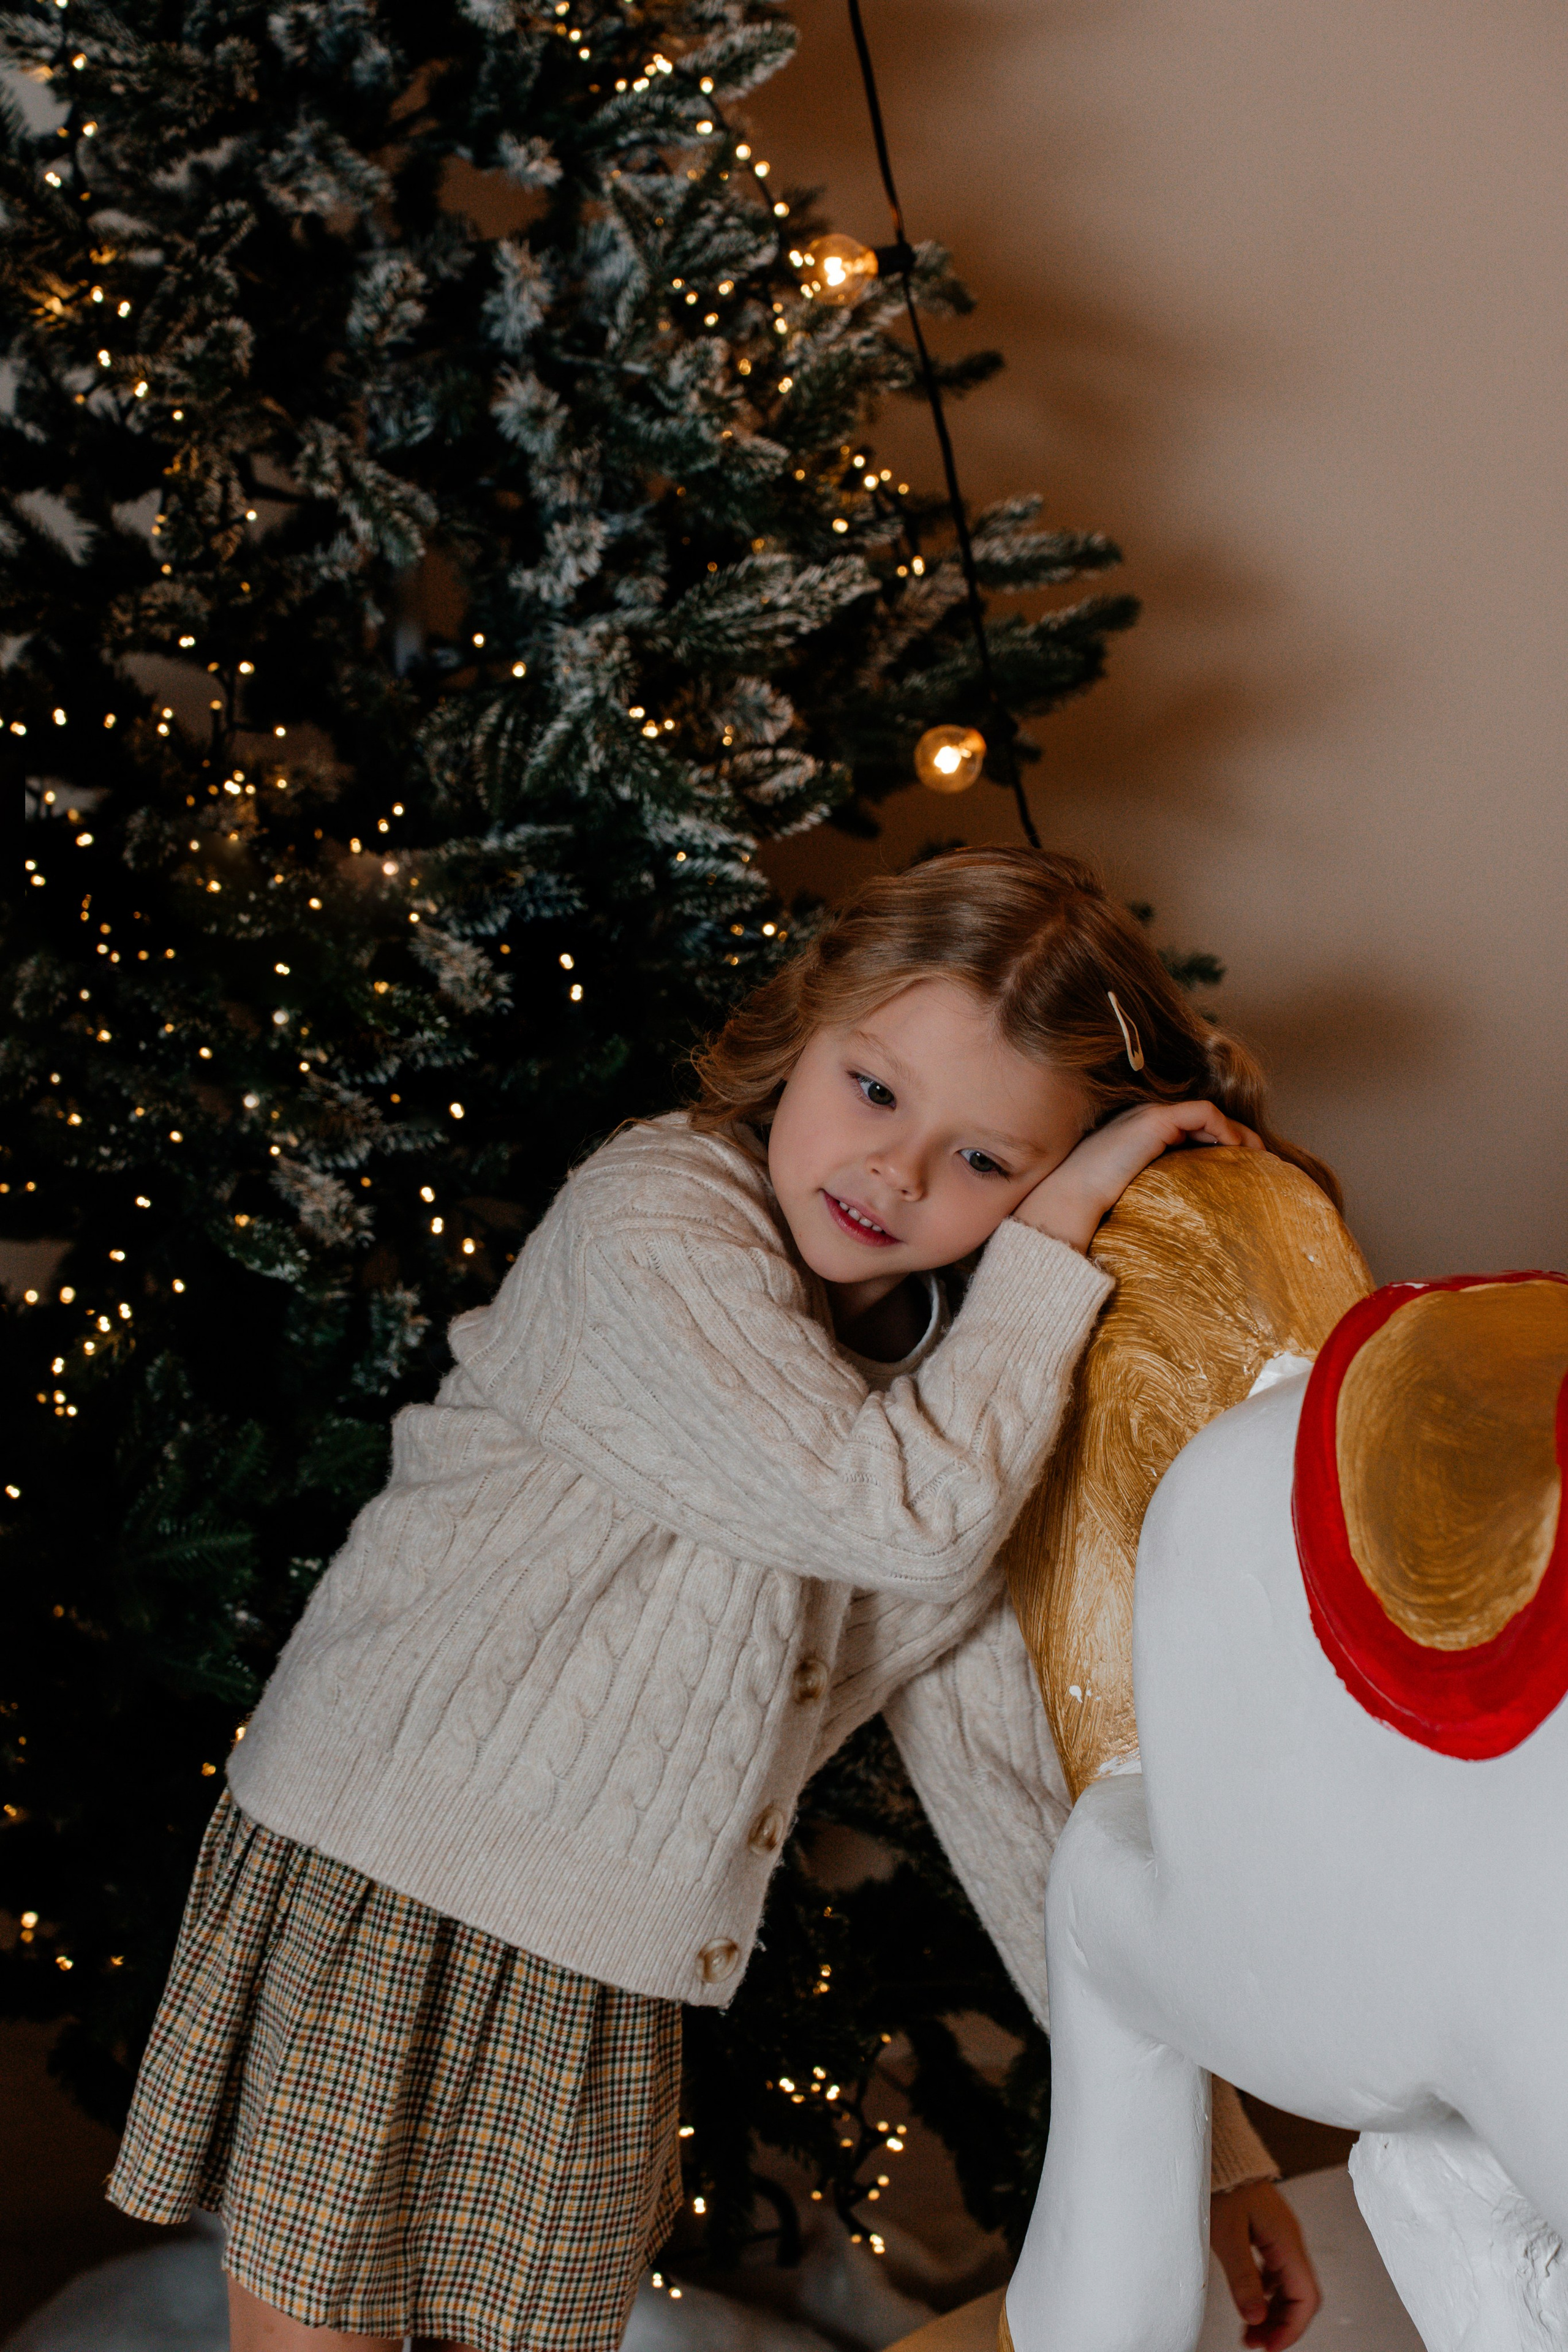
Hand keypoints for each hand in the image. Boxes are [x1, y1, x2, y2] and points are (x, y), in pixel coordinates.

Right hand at [1012, 1100, 1261, 1252]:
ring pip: (1208, 1114)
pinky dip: (1225, 1129)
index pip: (1191, 1128)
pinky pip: (1203, 1113)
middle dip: (1236, 1136)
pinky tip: (1238, 1151)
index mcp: (1141, 1132)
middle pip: (1204, 1119)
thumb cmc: (1097, 1204)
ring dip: (1237, 1133)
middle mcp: (1147, 1117)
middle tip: (1260, 1159)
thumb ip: (1162, 1187)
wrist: (1072, 1197)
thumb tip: (1189, 1212)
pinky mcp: (1155, 1120)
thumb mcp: (1140, 1191)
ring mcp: (1150, 1114)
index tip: (1242, 1166)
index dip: (1220, 1141)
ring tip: (1257, 1156)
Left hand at [1210, 2179, 1321, 2350]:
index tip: (1270, 2347)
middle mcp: (1289, 2240)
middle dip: (1281, 2324)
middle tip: (1255, 2343)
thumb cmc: (1220, 2183)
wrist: (1215, 2150)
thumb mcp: (1227, 2235)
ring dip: (1272, 2312)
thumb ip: (1243, 2278)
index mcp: (1286, 2240)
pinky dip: (1264, 2293)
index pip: (1306, 2296)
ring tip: (1247, 2329)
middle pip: (1300, 2295)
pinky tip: (1247, 2300)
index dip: (1292, 2327)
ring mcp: (1279, 2236)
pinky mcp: (1267, 2233)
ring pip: (1287, 2286)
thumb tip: (1255, 2318)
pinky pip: (1274, 2272)